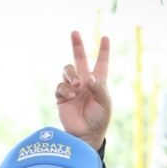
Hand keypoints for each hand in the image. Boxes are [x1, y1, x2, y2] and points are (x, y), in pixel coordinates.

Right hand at [55, 31, 110, 149]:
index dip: (104, 50)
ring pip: (67, 70)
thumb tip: (88, 76)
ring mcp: (72, 88)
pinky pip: (60, 86)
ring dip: (71, 74)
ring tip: (77, 85)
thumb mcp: (104, 102)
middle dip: (77, 45)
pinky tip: (71, 96)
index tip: (105, 37)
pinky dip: (65, 89)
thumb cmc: (99, 119)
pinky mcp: (61, 97)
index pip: (101, 62)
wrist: (85, 135)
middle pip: (79, 59)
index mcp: (98, 82)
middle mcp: (84, 82)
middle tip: (75, 32)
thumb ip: (98, 87)